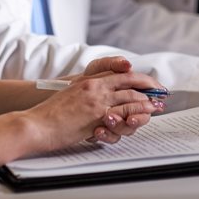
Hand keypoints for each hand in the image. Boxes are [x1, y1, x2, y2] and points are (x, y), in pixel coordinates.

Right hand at [27, 62, 162, 148]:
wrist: (36, 124)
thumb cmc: (50, 115)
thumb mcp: (71, 96)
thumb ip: (88, 93)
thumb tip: (104, 102)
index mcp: (89, 80)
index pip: (120, 74)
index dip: (138, 78)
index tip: (150, 84)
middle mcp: (95, 87)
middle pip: (130, 82)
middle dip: (149, 88)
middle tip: (162, 93)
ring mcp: (97, 101)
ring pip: (131, 97)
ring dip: (147, 102)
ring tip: (158, 106)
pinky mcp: (96, 116)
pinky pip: (123, 113)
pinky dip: (136, 114)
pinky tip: (142, 117)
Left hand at [76, 56, 164, 140]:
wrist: (61, 101)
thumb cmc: (80, 83)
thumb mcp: (95, 69)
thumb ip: (112, 64)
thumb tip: (127, 64)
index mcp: (124, 89)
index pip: (145, 92)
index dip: (152, 95)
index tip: (155, 101)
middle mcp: (122, 104)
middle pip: (140, 113)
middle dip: (139, 117)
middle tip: (131, 119)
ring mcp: (114, 118)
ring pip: (127, 127)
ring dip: (121, 125)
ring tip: (108, 120)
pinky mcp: (103, 130)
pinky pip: (112, 137)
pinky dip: (106, 135)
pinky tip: (97, 131)